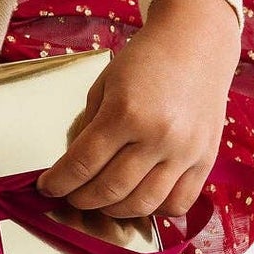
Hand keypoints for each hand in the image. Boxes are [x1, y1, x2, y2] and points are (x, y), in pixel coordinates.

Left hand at [37, 0, 239, 219]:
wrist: (196, 42)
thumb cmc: (144, 60)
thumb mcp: (103, 86)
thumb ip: (88, 128)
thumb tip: (72, 167)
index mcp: (125, 113)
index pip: (82, 164)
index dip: (58, 182)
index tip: (46, 188)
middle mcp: (158, 136)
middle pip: (110, 190)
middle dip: (80, 199)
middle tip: (69, 196)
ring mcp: (186, 151)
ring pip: (143, 204)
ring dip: (113, 211)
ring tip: (99, 201)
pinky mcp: (206, 159)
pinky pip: (179, 203)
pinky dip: (154, 210)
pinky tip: (137, 199)